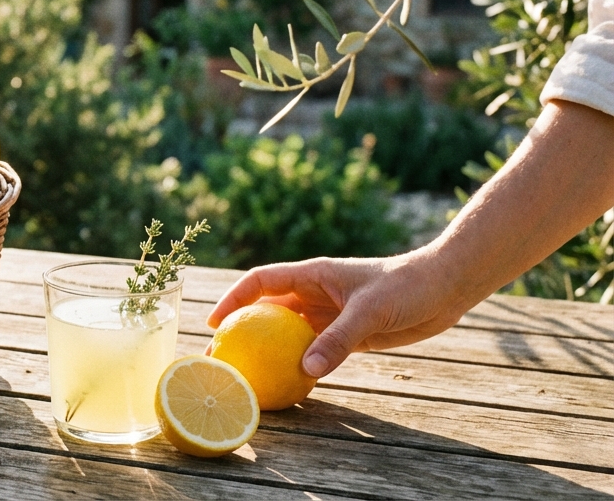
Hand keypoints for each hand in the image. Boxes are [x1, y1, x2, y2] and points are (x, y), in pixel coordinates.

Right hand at [206, 250, 473, 377]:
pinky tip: (288, 383)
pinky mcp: (345, 334)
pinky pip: (313, 350)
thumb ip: (338, 340)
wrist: (444, 288)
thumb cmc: (406, 286)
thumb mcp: (369, 311)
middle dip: (240, 331)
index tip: (213, 324)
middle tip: (221, 359)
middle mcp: (313, 293)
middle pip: (265, 311)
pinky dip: (298, 365)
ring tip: (246, 375)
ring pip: (287, 333)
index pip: (260, 281)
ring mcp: (328, 314)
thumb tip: (305, 370)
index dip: (232, 299)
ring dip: (266, 351)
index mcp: (311, 274)